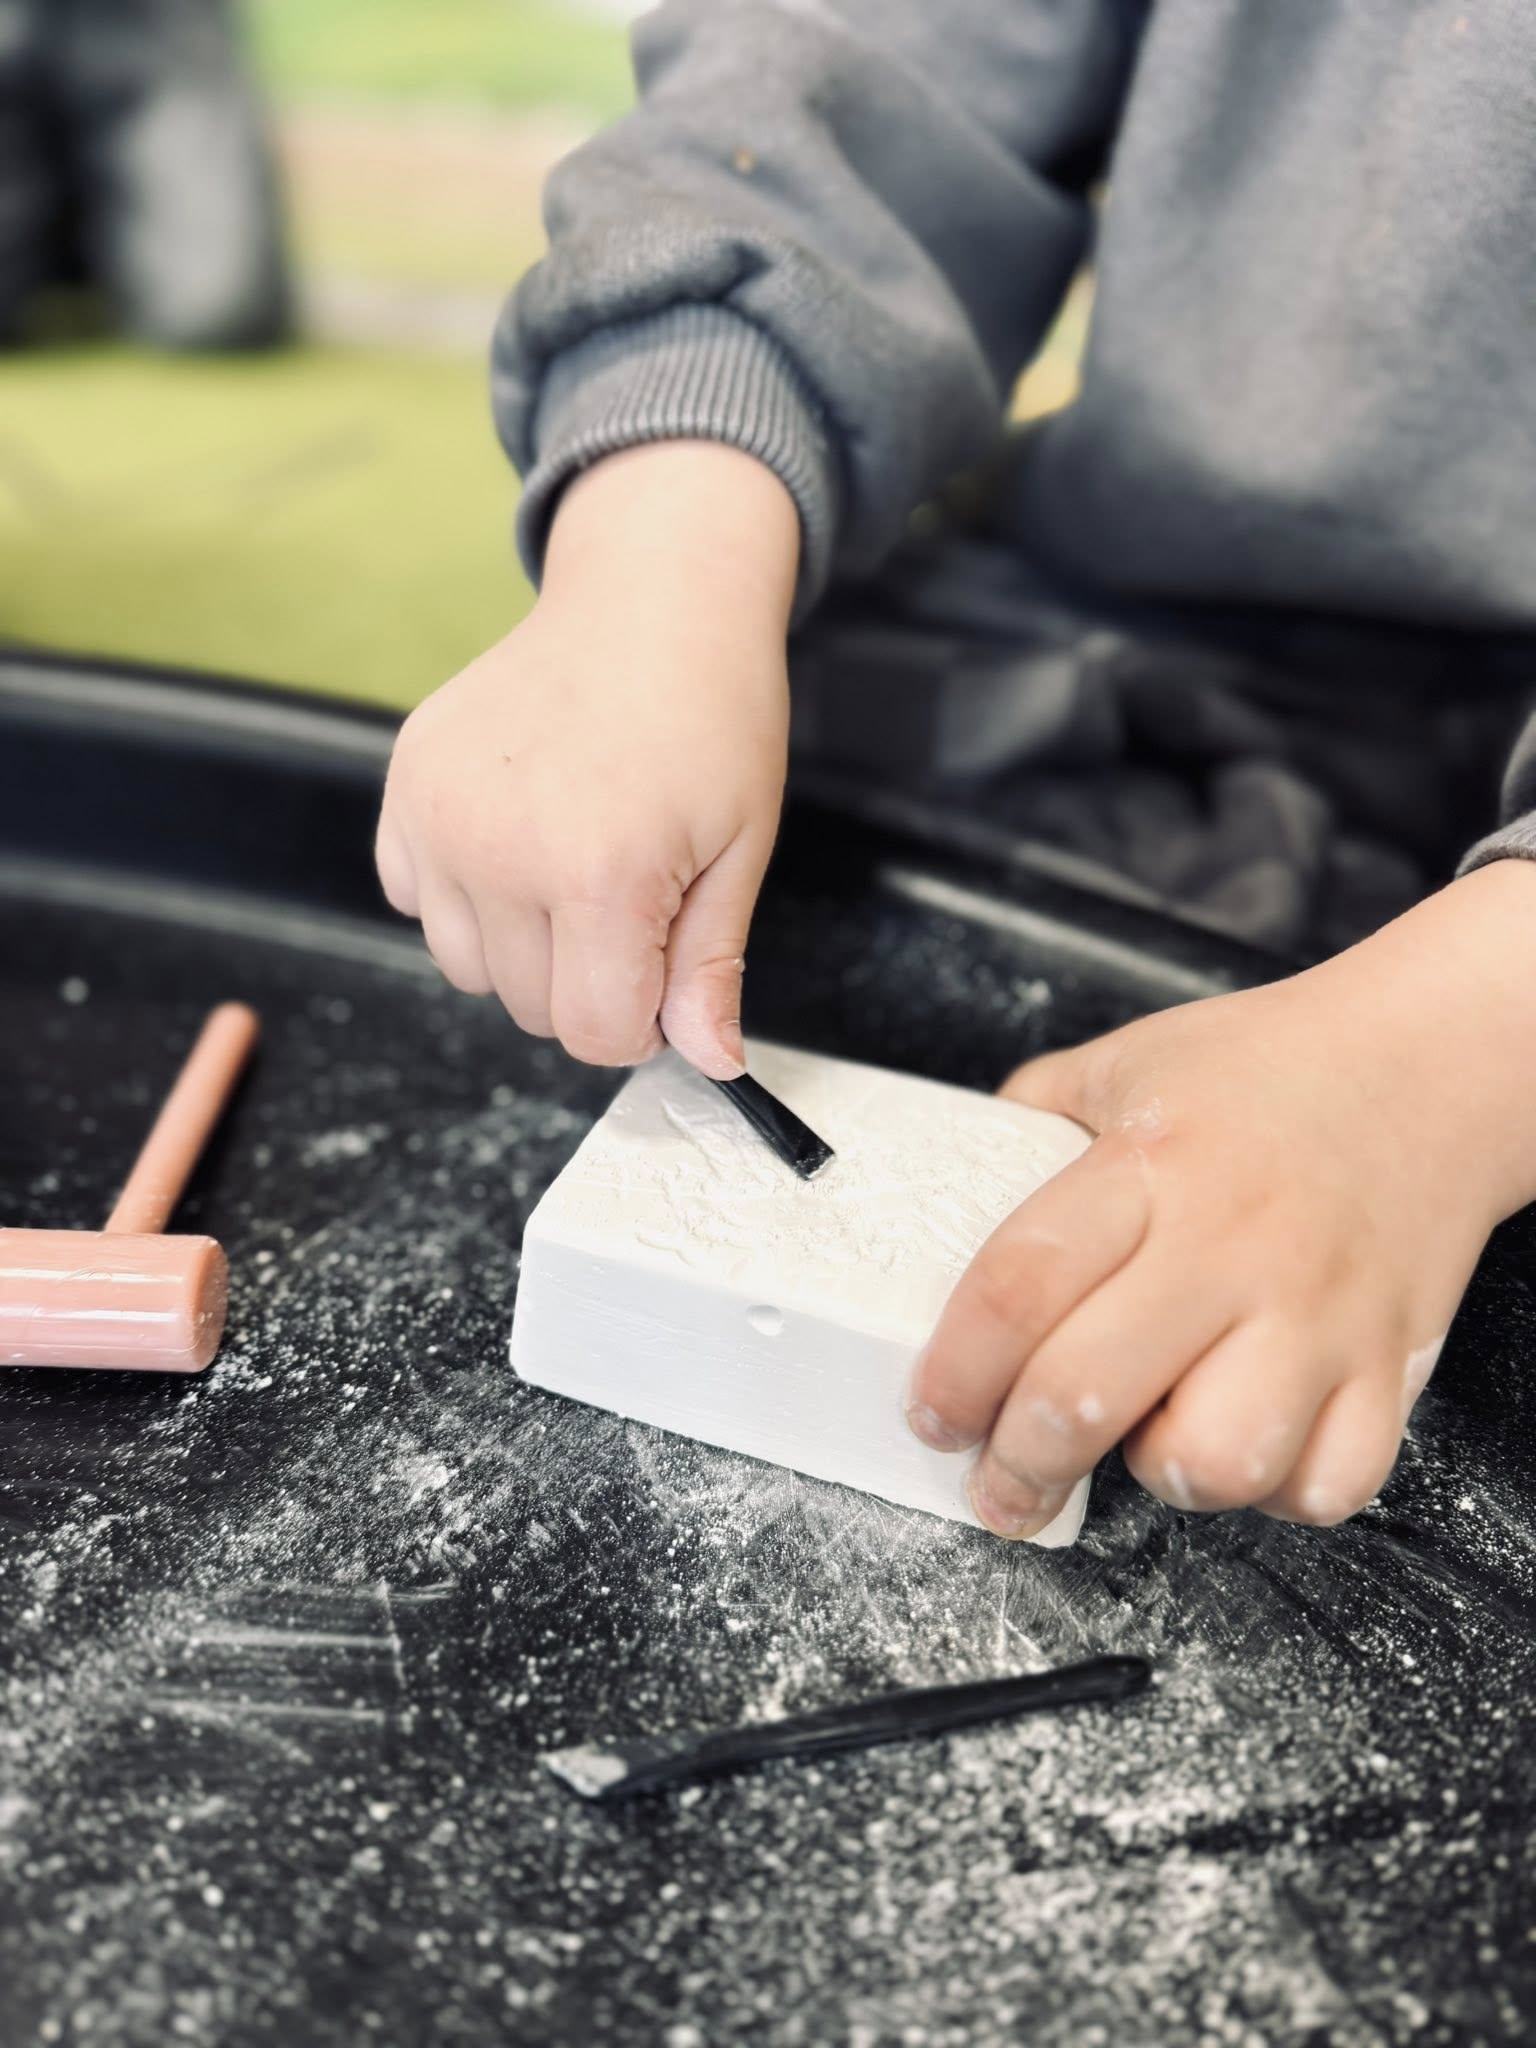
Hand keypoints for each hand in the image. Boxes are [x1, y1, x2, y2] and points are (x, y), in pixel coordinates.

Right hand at [376, 443, 799, 1074]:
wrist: (650, 597)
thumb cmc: (711, 715)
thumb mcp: (740, 850)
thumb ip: (710, 968)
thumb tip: (713, 1062)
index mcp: (601, 877)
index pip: (594, 1034)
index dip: (639, 1021)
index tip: (662, 969)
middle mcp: (502, 853)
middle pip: (534, 1011)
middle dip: (589, 979)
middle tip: (631, 891)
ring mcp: (439, 818)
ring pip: (468, 969)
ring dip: (522, 946)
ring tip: (572, 859)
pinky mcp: (403, 788)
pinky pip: (414, 902)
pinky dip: (462, 895)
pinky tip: (517, 835)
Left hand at [907, 862, 1535, 1533]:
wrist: (1428, 1066)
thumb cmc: (1269, 1071)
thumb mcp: (1123, 1065)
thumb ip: (1029, 1126)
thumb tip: (945, 1191)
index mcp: (1149, 1168)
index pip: (1019, 1286)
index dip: (955, 1372)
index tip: (932, 1415)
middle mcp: (1232, 1248)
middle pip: (1088, 1395)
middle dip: (1019, 1465)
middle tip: (998, 1482)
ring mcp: (1318, 1317)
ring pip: (1217, 1463)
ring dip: (1160, 1475)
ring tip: (1147, 1439)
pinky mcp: (1392, 1366)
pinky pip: (1326, 1485)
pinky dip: (1276, 1492)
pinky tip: (1247, 1441)